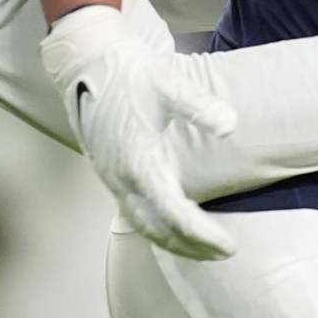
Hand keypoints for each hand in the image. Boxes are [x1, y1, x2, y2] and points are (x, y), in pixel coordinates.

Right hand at [42, 2, 238, 259]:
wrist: (88, 62)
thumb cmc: (129, 72)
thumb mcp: (168, 82)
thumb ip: (199, 106)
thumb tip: (230, 125)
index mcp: (139, 162)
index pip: (175, 215)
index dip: (203, 235)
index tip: (230, 246)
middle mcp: (122, 178)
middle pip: (158, 230)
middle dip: (191, 248)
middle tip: (223, 255)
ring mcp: (112, 178)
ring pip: (142, 225)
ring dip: (172, 242)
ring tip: (202, 250)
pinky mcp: (110, 172)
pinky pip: (133, 212)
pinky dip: (155, 228)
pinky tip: (172, 226)